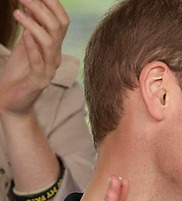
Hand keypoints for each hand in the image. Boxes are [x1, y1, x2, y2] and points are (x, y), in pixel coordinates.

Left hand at [0, 0, 68, 116]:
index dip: (53, 5)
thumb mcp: (24, 45)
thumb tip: (31, 5)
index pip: (61, 21)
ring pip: (49, 43)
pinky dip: (32, 48)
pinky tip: (24, 35)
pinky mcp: (39, 82)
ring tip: (16, 12)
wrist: (11, 102)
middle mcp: (55, 56)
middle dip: (42, 9)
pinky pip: (39, 63)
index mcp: (54, 47)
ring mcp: (49, 70)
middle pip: (58, 28)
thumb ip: (30, 28)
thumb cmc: (17, 73)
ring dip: (34, 25)